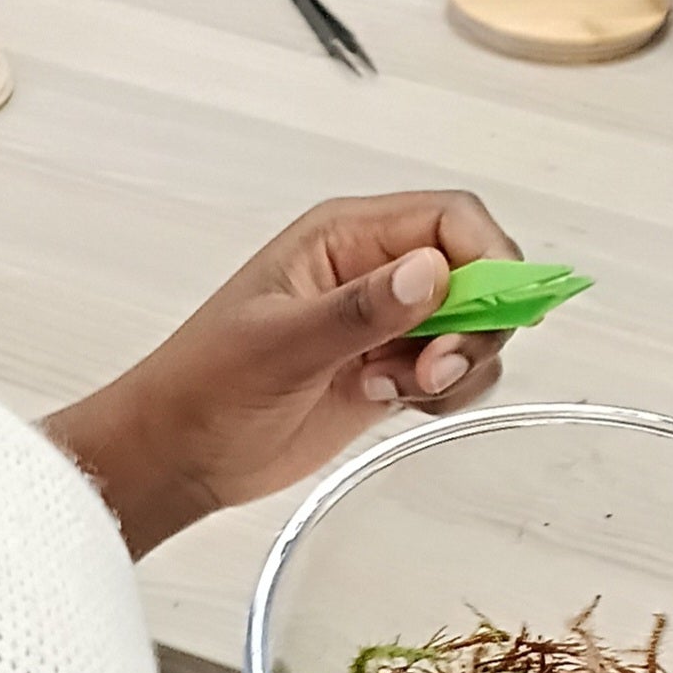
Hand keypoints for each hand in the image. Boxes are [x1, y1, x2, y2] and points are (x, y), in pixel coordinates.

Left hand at [47, 191, 520, 557]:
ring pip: (474, 326)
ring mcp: (385, 322)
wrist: (179, 453)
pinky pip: (456, 370)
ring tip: (399, 387)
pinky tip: (394, 402)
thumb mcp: (280, 343)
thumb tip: (429, 273)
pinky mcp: (391, 368)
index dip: (487, 258)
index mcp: (343, 236)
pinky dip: (448, 392)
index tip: (492, 311)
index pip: (450, 219)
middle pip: (477, 271)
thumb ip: (360, 308)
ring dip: (460, 364)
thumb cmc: (203, 384)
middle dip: (477, 323)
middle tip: (435, 368)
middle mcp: (373, 270)